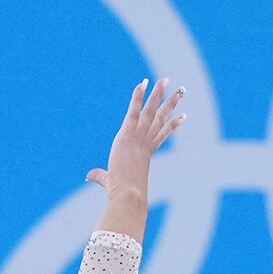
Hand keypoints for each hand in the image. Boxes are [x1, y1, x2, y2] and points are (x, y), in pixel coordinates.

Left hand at [86, 76, 187, 237]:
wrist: (128, 194)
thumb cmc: (121, 192)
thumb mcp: (109, 180)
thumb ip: (100, 176)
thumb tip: (88, 176)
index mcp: (146, 151)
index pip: (162, 134)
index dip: (173, 125)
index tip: (184, 116)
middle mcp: (146, 141)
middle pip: (161, 118)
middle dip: (171, 103)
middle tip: (181, 90)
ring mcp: (139, 137)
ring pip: (152, 111)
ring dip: (159, 94)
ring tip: (165, 80)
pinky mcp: (127, 134)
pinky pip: (133, 112)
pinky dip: (137, 97)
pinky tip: (142, 83)